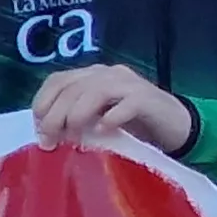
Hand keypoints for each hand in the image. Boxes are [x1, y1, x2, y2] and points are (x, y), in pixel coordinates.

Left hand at [33, 66, 193, 152]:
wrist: (177, 126)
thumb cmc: (132, 125)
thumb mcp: (98, 118)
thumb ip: (76, 117)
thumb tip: (46, 133)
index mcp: (94, 75)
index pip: (58, 80)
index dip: (42, 103)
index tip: (38, 130)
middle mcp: (110, 74)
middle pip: (72, 88)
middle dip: (55, 116)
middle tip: (51, 142)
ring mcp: (131, 84)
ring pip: (95, 92)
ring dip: (77, 117)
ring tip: (74, 139)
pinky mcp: (149, 99)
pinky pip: (125, 105)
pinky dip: (110, 119)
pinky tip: (104, 132)